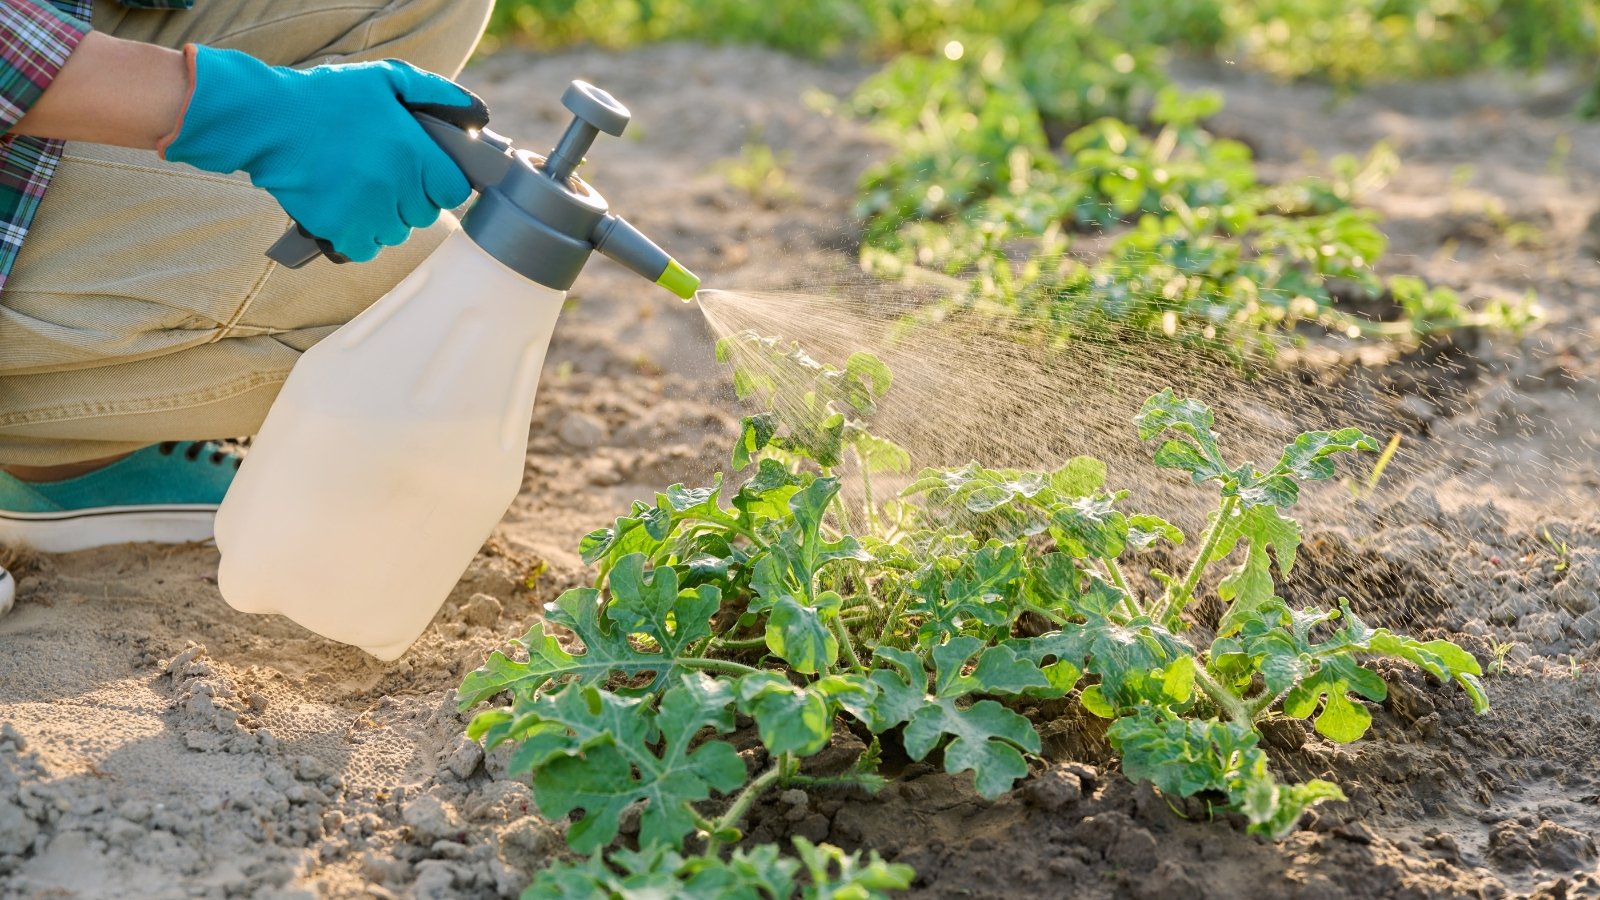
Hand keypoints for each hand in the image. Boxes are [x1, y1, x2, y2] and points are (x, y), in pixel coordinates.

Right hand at [161, 46, 479, 262]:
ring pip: (395, 234)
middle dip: (410, 199)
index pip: (454, 190)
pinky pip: (364, 249)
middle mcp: (398, 189)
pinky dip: (357, 236)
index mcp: (415, 154)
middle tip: (383, 175)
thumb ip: (435, 93)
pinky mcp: (340, 231)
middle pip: (424, 215)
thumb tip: (477, 114)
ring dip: (383, 219)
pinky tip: (343, 210)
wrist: (269, 121)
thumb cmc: (328, 98)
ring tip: (358, 190)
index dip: (439, 182)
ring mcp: (369, 214)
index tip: (422, 172)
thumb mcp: (386, 79)